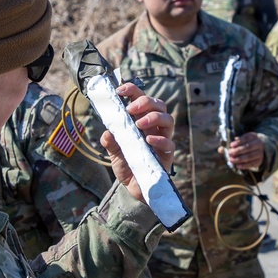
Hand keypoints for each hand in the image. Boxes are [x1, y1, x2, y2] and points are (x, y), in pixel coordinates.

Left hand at [100, 82, 174, 202]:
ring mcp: (162, 140)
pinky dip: (159, 139)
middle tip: (130, 109)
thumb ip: (110, 141)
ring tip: (139, 124)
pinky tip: (148, 140)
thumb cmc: (127, 164)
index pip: (141, 99)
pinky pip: (169, 143)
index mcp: (140, 121)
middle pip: (159, 105)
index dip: (133, 90)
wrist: (134, 187)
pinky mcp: (167, 155)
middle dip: (145, 101)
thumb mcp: (113, 152)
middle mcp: (153, 127)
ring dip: (154, 117)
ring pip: (168, 119)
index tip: (120, 91)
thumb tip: (107, 132)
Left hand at [220, 132, 263, 170]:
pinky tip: (237, 166)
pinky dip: (244, 165)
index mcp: (253, 136)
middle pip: (248, 147)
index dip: (239, 141)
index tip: (231, 145)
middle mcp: (258, 143)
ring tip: (231, 160)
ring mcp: (260, 152)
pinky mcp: (259, 160)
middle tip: (229, 153)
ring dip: (240, 159)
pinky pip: (252, 163)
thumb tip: (220, 150)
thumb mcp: (239, 142)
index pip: (246, 138)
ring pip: (250, 156)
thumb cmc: (245, 144)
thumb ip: (230, 145)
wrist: (257, 149)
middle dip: (238, 151)